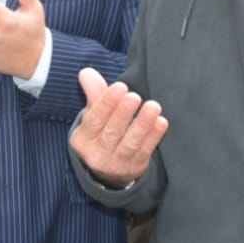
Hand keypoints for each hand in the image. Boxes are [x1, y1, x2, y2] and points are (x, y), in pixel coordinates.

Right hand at [68, 67, 166, 185]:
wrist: (108, 170)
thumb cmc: (101, 133)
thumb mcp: (93, 116)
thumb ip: (94, 93)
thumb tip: (86, 72)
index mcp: (82, 139)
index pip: (94, 119)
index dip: (106, 103)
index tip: (120, 87)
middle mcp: (96, 154)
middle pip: (111, 132)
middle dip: (123, 113)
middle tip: (134, 97)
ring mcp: (116, 163)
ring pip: (130, 143)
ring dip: (142, 124)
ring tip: (153, 106)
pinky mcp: (135, 167)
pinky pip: (145, 151)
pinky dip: (154, 136)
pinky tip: (161, 122)